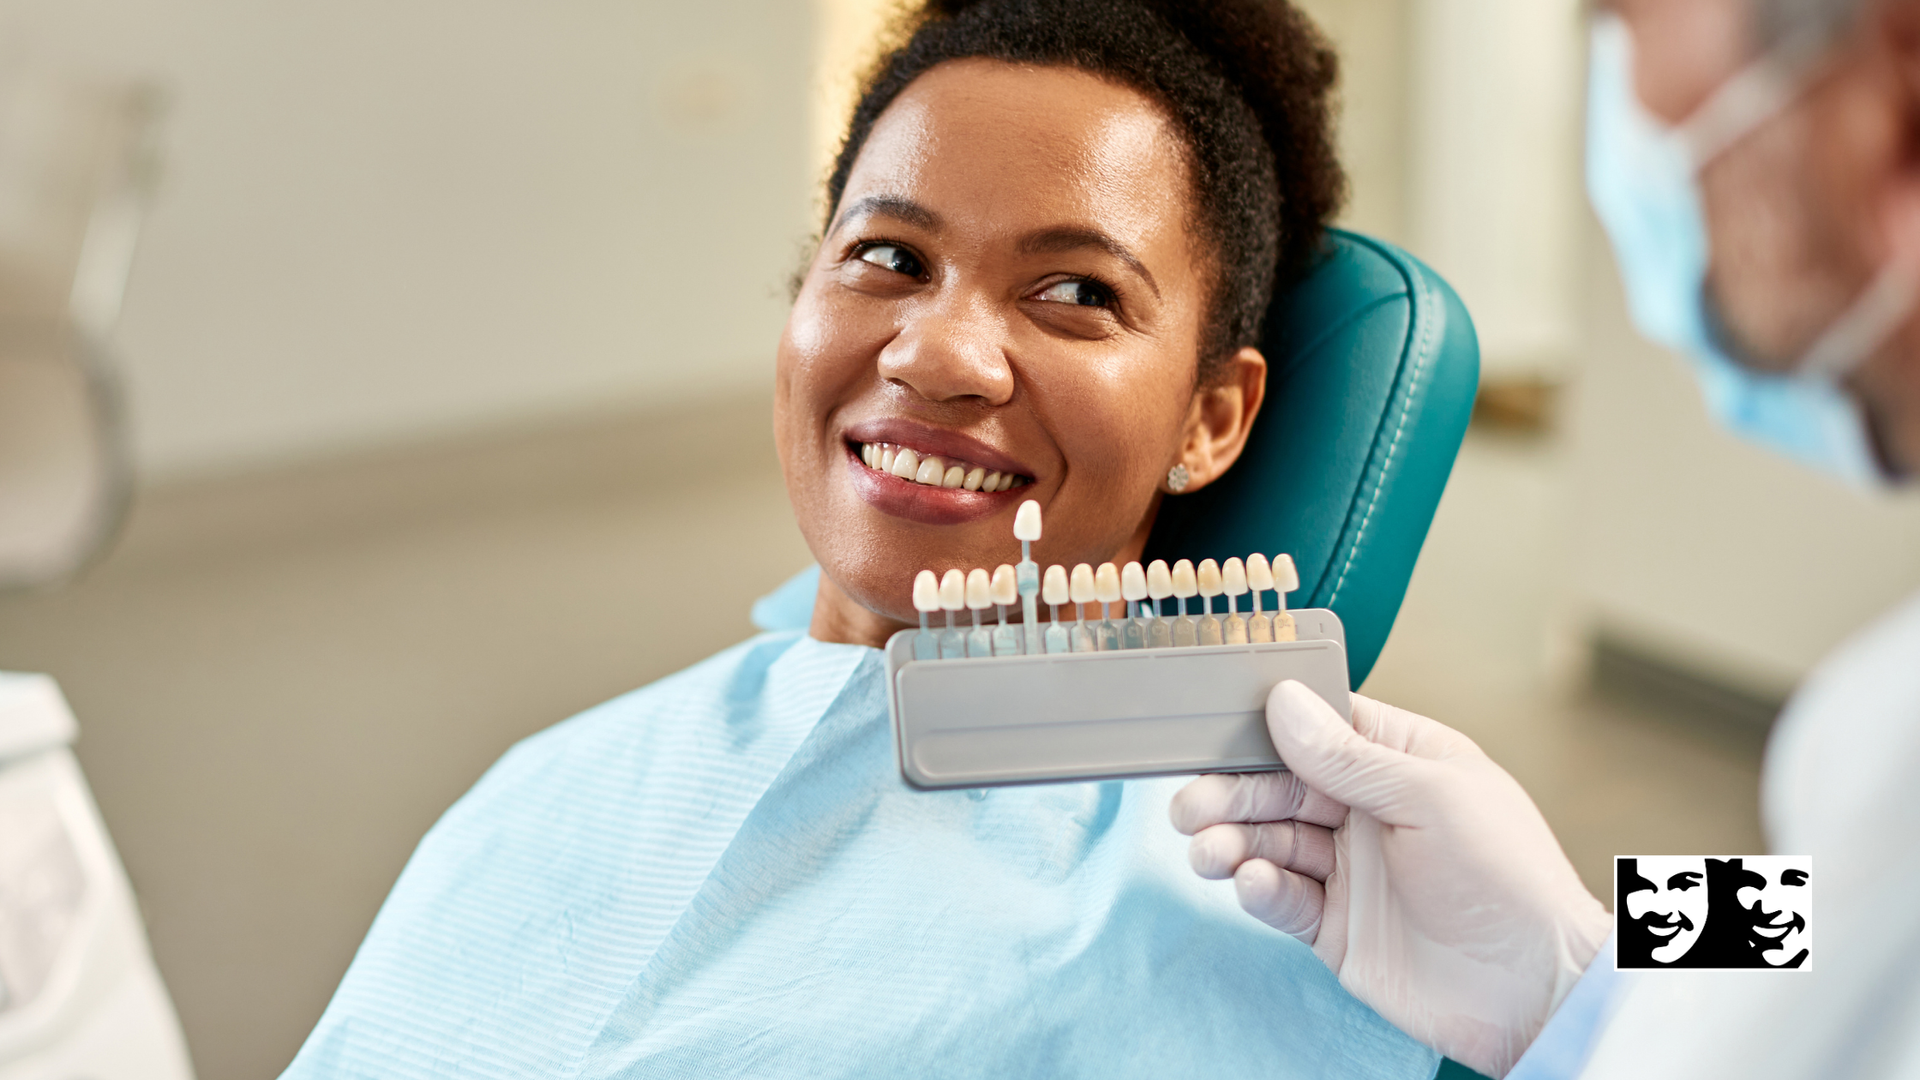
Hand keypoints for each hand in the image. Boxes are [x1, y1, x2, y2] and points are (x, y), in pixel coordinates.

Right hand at [1169, 682, 1609, 1078]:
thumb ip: (1349, 756)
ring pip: (1271, 841)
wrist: (1533, 991)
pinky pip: (1282, 898)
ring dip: (1234, 842)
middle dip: (1233, 792)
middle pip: (1281, 786)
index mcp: (1402, 762)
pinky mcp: (1335, 927)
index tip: (1216, 727)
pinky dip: (1259, 888)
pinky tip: (1253, 882)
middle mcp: (1370, 811)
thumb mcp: (1431, 797)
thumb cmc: (1509, 880)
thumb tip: (1284, 702)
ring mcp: (1351, 870)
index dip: (1267, 726)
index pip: (1320, 727)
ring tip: (1210, 851)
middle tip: (1190, 805)